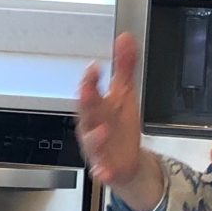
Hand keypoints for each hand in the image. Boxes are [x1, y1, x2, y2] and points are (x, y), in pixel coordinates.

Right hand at [76, 35, 161, 206]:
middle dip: (86, 102)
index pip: (90, 90)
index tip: (94, 67)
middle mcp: (92, 126)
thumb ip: (124, 66)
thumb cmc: (119, 126)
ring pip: (91, 142)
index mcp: (96, 107)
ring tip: (102, 130)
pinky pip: (101, 171)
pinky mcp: (105, 168)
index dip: (90, 80)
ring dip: (95, 136)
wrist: (125, 161)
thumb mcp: (124, 94)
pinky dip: (102, 172)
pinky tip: (105, 173)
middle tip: (87, 90)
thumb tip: (125, 37)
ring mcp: (97, 148)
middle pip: (86, 113)